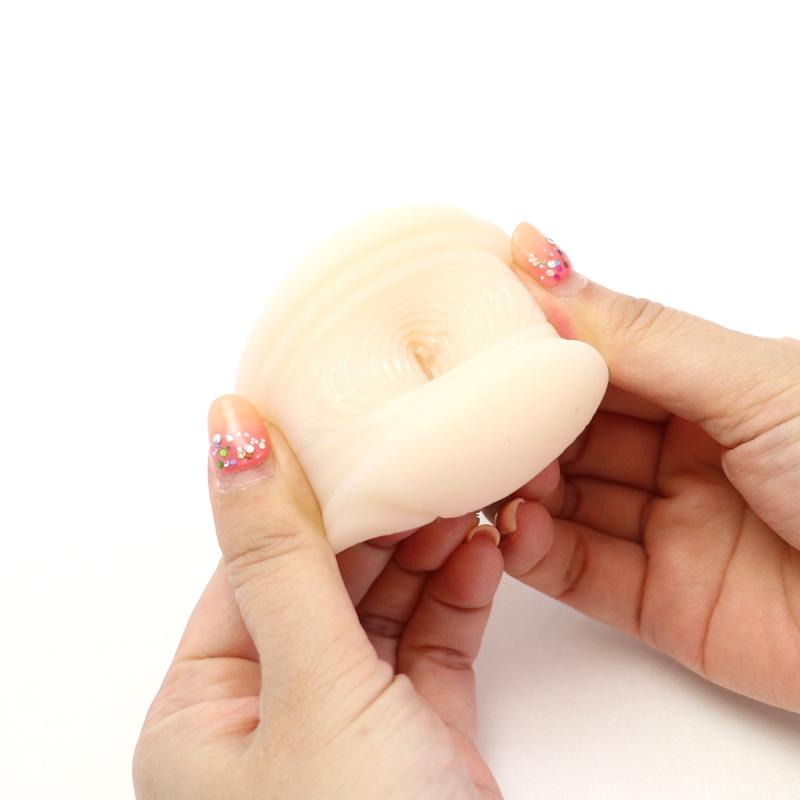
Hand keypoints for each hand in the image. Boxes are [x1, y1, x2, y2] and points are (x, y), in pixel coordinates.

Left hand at [134, 395, 503, 799]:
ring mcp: (348, 727)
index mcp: (206, 711)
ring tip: (463, 492)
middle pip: (323, 583)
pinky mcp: (418, 740)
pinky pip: (431, 649)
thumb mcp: (312, 686)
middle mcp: (270, 717)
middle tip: (421, 454)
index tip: (344, 428)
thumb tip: (228, 433)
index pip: (252, 568)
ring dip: (424, 552)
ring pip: (383, 612)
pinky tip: (480, 551)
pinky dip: (456, 598)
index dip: (300, 497)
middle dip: (378, 521)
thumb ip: (280, 556)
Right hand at [496, 222, 799, 711]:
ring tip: (481, 471)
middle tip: (460, 410)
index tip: (465, 329)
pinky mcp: (657, 602)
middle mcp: (678, 454)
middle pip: (567, 432)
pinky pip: (576, 572)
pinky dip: (535, 553)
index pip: (594, 358)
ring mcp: (664, 528)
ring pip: (561, 501)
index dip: (532, 344)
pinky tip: (514, 530)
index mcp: (704, 387)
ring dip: (513, 486)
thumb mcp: (750, 382)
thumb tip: (538, 255)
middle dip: (513, 421)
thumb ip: (635, 333)